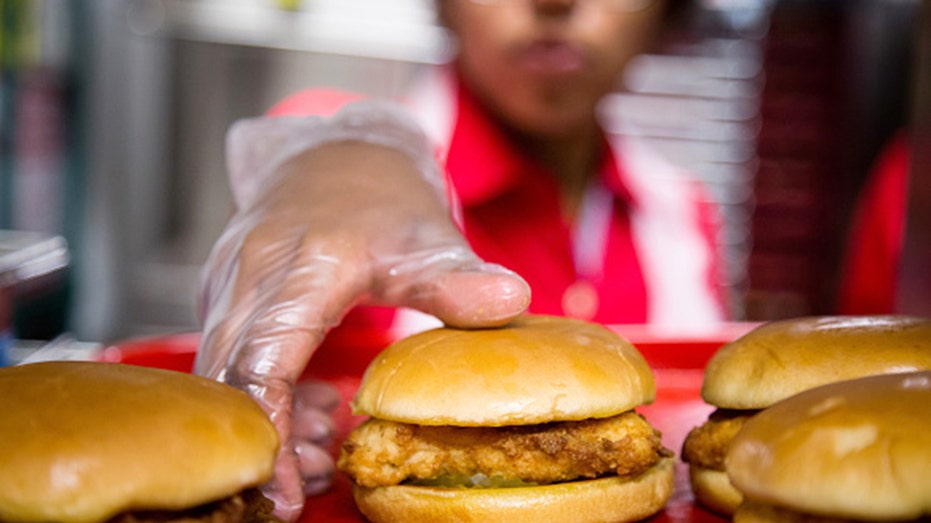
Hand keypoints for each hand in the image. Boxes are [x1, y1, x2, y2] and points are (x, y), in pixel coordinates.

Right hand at [194, 139, 529, 520]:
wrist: (334, 152)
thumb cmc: (382, 194)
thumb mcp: (428, 236)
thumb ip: (458, 280)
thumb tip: (512, 302)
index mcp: (301, 266)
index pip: (264, 362)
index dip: (272, 432)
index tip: (287, 488)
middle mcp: (249, 274)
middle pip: (232, 380)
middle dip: (268, 443)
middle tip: (314, 480)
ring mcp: (228, 282)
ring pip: (224, 373)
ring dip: (269, 422)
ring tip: (325, 447)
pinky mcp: (225, 292)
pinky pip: (231, 356)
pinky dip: (266, 394)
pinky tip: (313, 409)